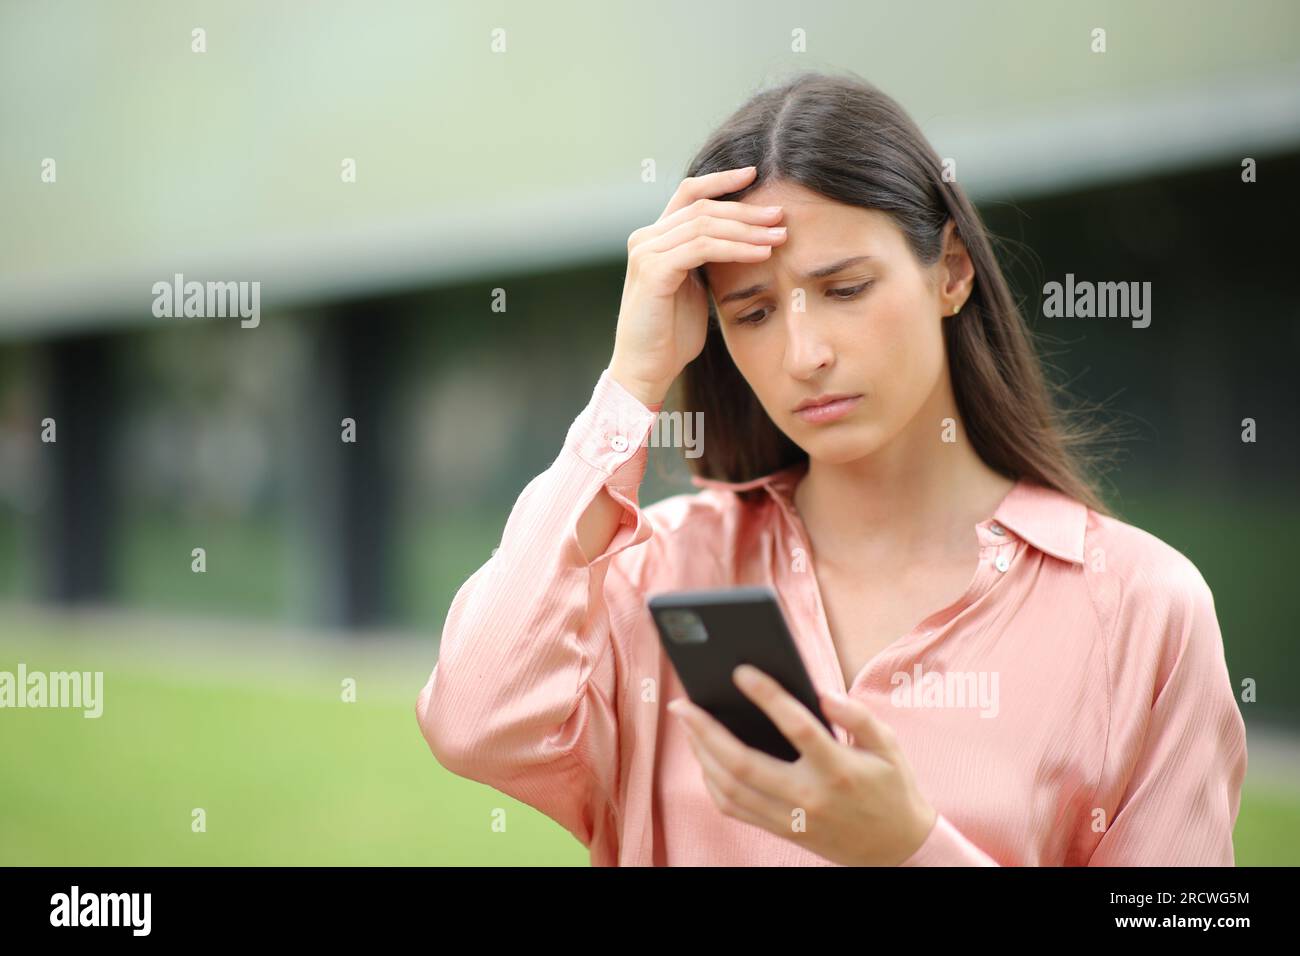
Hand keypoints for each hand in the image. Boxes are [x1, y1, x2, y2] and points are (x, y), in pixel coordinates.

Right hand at [608, 165, 786, 405]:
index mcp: (655, 238)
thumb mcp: (693, 288)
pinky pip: (701, 248)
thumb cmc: (671, 335)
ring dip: (747, 229)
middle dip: (746, 210)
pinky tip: (759, 254)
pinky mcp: (654, 271)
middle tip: (781, 215)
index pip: (688, 193)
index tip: (755, 174)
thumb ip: (706, 261)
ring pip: (704, 225)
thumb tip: (740, 242)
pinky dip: (734, 248)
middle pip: (702, 207)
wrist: (646, 369)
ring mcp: (646, 252)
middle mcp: (646, 238)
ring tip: (778, 236)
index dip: (721, 180)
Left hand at [667, 663, 937, 865]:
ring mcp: (792, 819)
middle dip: (706, 730)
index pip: (798, 728)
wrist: (896, 850)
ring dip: (702, 754)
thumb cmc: (891, 787)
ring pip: (731, 788)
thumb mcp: (889, 746)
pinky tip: (704, 756)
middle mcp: (810, 797)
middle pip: (745, 764)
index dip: (768, 697)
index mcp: (840, 770)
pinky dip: (712, 782)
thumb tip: (821, 692)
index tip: (741, 671)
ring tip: (688, 723)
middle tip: (682, 702)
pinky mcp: (781, 831)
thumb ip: (858, 715)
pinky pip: (734, 808)